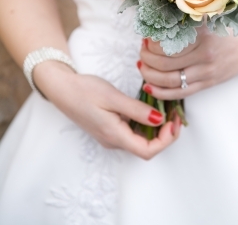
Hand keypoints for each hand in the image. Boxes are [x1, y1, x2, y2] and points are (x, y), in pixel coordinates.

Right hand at [33, 61, 181, 159]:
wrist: (61, 89)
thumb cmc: (84, 91)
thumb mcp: (113, 97)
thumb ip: (136, 110)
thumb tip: (159, 119)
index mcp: (114, 135)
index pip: (147, 151)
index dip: (166, 140)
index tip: (174, 121)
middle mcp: (114, 140)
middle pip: (146, 148)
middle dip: (166, 134)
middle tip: (175, 113)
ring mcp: (111, 136)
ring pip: (140, 140)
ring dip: (157, 128)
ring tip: (166, 108)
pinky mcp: (110, 128)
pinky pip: (133, 132)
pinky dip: (146, 123)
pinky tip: (151, 108)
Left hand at [139, 27, 237, 99]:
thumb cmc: (228, 28)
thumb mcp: (210, 18)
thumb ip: (186, 19)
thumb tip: (156, 23)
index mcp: (203, 34)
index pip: (166, 43)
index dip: (150, 42)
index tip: (146, 37)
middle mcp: (205, 54)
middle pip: (164, 62)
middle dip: (146, 58)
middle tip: (142, 51)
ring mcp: (207, 72)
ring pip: (169, 80)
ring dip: (149, 75)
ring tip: (143, 66)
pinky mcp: (208, 84)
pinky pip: (180, 93)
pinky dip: (160, 92)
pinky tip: (150, 85)